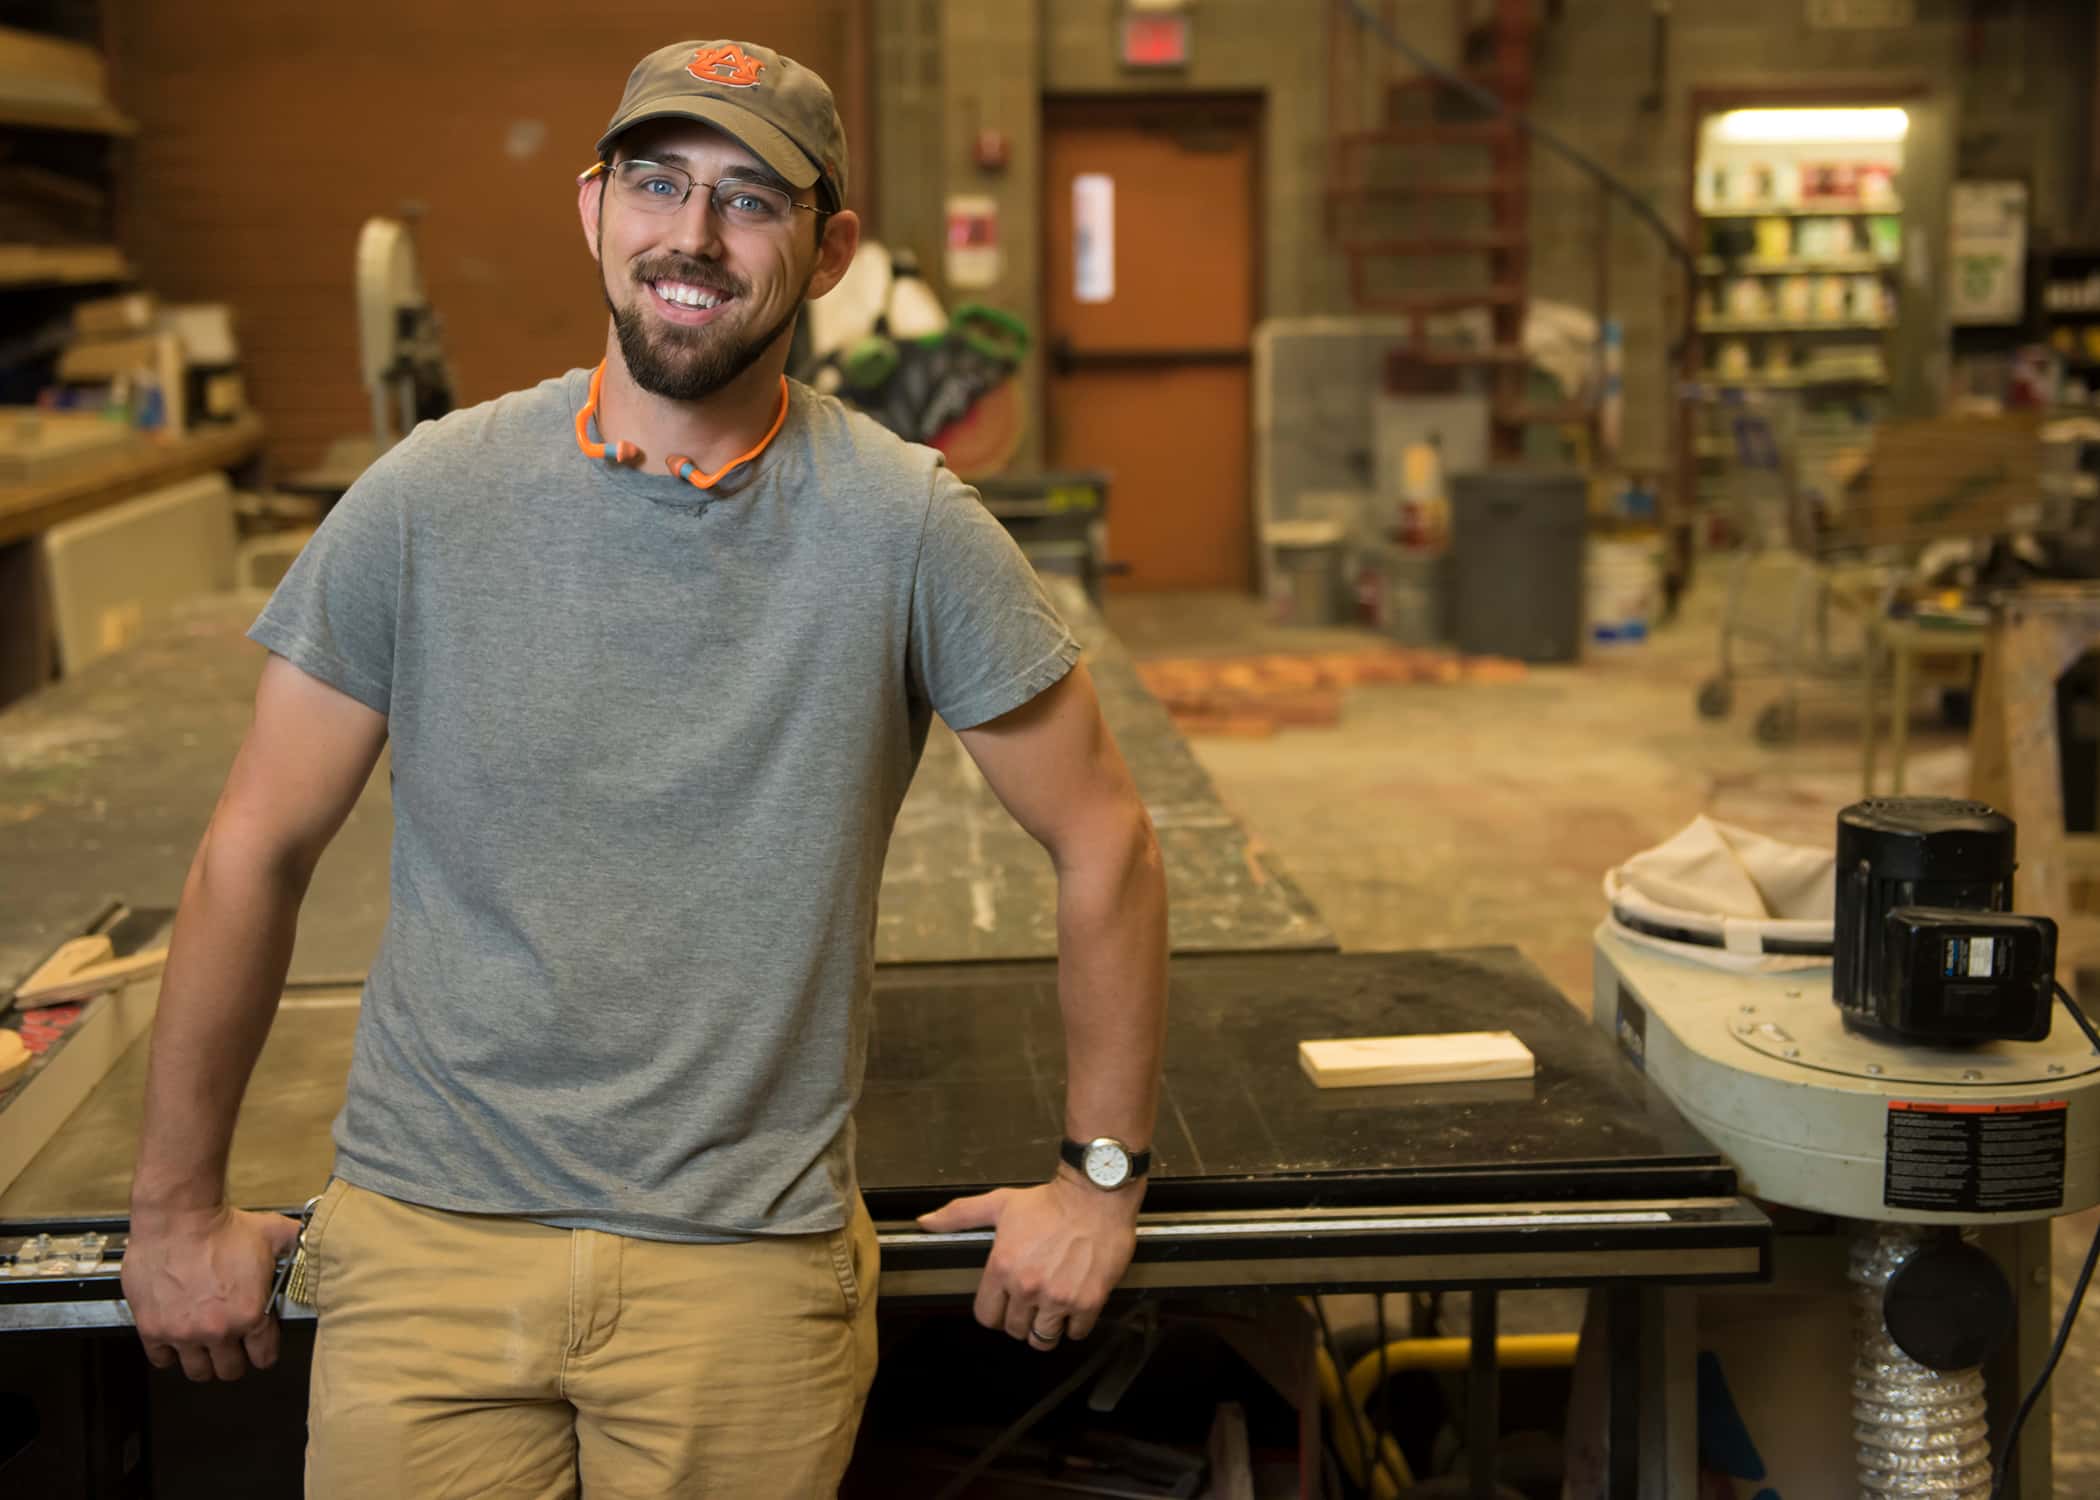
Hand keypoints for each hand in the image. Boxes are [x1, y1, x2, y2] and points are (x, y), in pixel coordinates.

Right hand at [121, 1203, 301, 1380]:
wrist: (178, 1218)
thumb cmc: (224, 1226)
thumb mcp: (274, 1234)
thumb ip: (296, 1246)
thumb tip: (314, 1245)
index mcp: (250, 1315)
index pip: (264, 1357)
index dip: (265, 1352)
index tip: (260, 1347)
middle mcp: (218, 1331)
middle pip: (230, 1371)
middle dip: (235, 1360)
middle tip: (233, 1347)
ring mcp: (183, 1333)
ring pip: (197, 1371)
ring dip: (204, 1361)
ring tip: (206, 1346)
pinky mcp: (152, 1329)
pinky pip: (162, 1359)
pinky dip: (169, 1353)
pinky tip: (176, 1340)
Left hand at [916, 1168, 1140, 1349]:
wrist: (1095, 1195)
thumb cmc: (1048, 1201)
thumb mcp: (999, 1203)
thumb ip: (959, 1215)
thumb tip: (925, 1221)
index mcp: (1001, 1268)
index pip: (987, 1316)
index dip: (996, 1312)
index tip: (1006, 1304)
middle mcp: (1027, 1288)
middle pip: (1015, 1331)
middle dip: (1022, 1319)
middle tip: (1032, 1303)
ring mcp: (1058, 1298)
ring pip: (1043, 1339)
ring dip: (1046, 1328)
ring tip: (1052, 1311)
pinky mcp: (1088, 1302)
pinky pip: (1075, 1333)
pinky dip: (1074, 1325)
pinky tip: (1075, 1306)